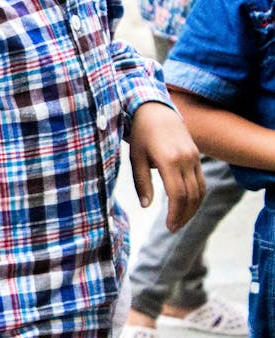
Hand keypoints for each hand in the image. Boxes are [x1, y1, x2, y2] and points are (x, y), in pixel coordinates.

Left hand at [129, 101, 204, 231]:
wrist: (155, 109)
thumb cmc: (141, 134)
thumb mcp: (136, 157)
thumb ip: (142, 182)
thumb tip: (146, 206)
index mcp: (169, 160)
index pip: (178, 194)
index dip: (176, 213)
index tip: (169, 227)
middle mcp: (186, 159)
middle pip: (192, 195)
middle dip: (184, 215)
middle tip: (173, 228)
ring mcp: (194, 157)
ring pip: (200, 190)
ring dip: (192, 208)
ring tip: (180, 220)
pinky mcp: (197, 156)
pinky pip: (201, 181)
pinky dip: (196, 196)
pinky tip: (186, 204)